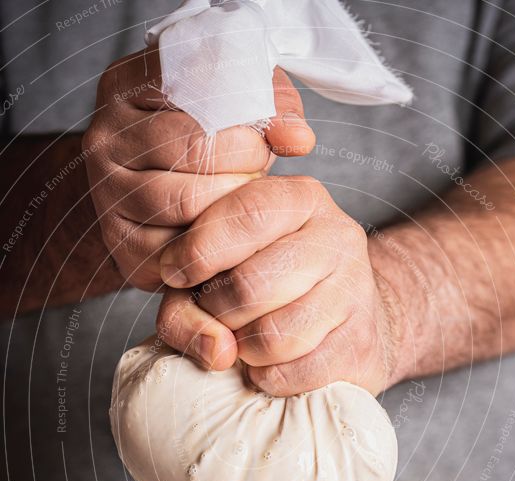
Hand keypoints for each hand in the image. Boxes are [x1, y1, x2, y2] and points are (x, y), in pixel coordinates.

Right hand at [83, 49, 314, 291]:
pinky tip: (231, 235)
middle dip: (245, 161)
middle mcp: (105, 139)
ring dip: (233, 204)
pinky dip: (219, 246)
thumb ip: (269, 102)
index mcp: (125, 88)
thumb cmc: (199, 147)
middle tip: (259, 169)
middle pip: (193, 148)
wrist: (148, 205)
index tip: (272, 131)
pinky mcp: (123, 247)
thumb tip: (298, 138)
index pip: (190, 84)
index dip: (245, 109)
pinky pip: (182, 250)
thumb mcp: (230, 105)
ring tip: (244, 199)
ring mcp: (107, 196)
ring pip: (186, 202)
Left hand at [157, 175, 403, 394]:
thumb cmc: (268, 291)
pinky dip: (269, 378)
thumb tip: (216, 351)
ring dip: (244, 351)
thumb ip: (185, 305)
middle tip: (217, 318)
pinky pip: (295, 373)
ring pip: (274, 336)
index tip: (175, 275)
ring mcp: (356, 291)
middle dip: (217, 312)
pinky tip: (270, 365)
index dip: (198, 251)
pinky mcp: (362, 344)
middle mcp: (337, 236)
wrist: (346, 323)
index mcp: (300, 200)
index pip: (246, 214)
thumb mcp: (219, 273)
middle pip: (251, 284)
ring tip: (245, 342)